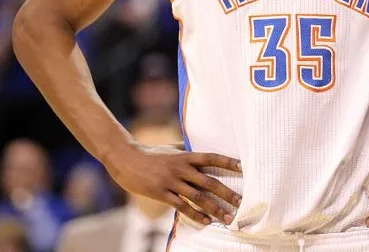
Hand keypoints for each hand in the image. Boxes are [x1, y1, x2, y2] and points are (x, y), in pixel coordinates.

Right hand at [105, 142, 242, 225]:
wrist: (125, 158)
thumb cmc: (150, 152)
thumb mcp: (170, 147)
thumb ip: (186, 149)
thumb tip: (200, 146)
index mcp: (185, 155)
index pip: (211, 158)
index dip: (228, 162)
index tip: (243, 168)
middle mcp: (181, 168)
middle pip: (209, 182)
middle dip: (227, 193)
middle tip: (241, 202)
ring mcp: (171, 181)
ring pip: (198, 197)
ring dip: (215, 208)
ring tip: (227, 217)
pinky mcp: (161, 193)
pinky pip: (181, 206)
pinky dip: (195, 214)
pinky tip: (205, 221)